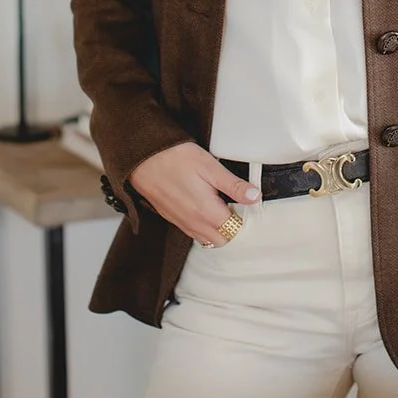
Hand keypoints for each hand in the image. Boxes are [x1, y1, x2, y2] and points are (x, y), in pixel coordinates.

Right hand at [129, 142, 260, 244]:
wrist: (143, 156)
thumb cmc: (175, 157)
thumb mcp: (210, 166)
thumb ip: (233, 185)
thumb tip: (254, 196)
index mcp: (206, 213)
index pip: (234, 231)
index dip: (244, 220)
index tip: (247, 206)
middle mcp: (193, 224)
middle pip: (221, 240)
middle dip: (232, 228)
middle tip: (235, 205)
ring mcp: (180, 223)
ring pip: (206, 239)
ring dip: (216, 229)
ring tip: (220, 205)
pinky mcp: (171, 218)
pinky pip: (192, 232)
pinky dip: (202, 226)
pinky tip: (203, 206)